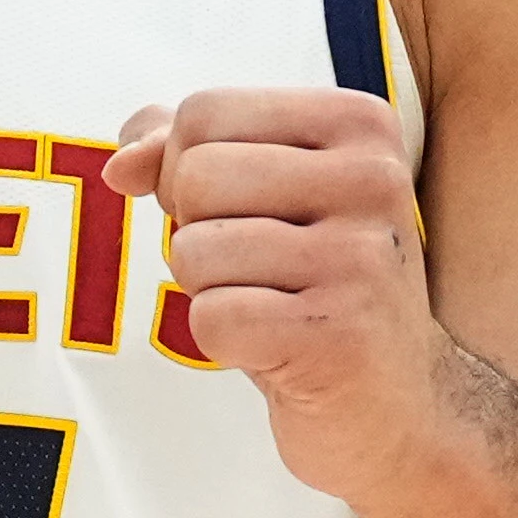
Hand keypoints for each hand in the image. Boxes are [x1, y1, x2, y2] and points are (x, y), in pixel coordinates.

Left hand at [104, 86, 450, 508]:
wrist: (396, 406)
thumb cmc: (312, 285)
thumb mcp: (262, 195)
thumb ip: (184, 150)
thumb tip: (121, 164)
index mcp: (360, 122)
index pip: (204, 111)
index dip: (184, 168)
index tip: (239, 212)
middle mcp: (373, 180)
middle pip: (194, 175)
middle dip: (195, 231)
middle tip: (258, 269)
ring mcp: (362, 259)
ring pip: (194, 248)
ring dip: (208, 289)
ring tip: (271, 307)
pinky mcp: (337, 336)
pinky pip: (210, 318)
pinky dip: (221, 341)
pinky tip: (276, 348)